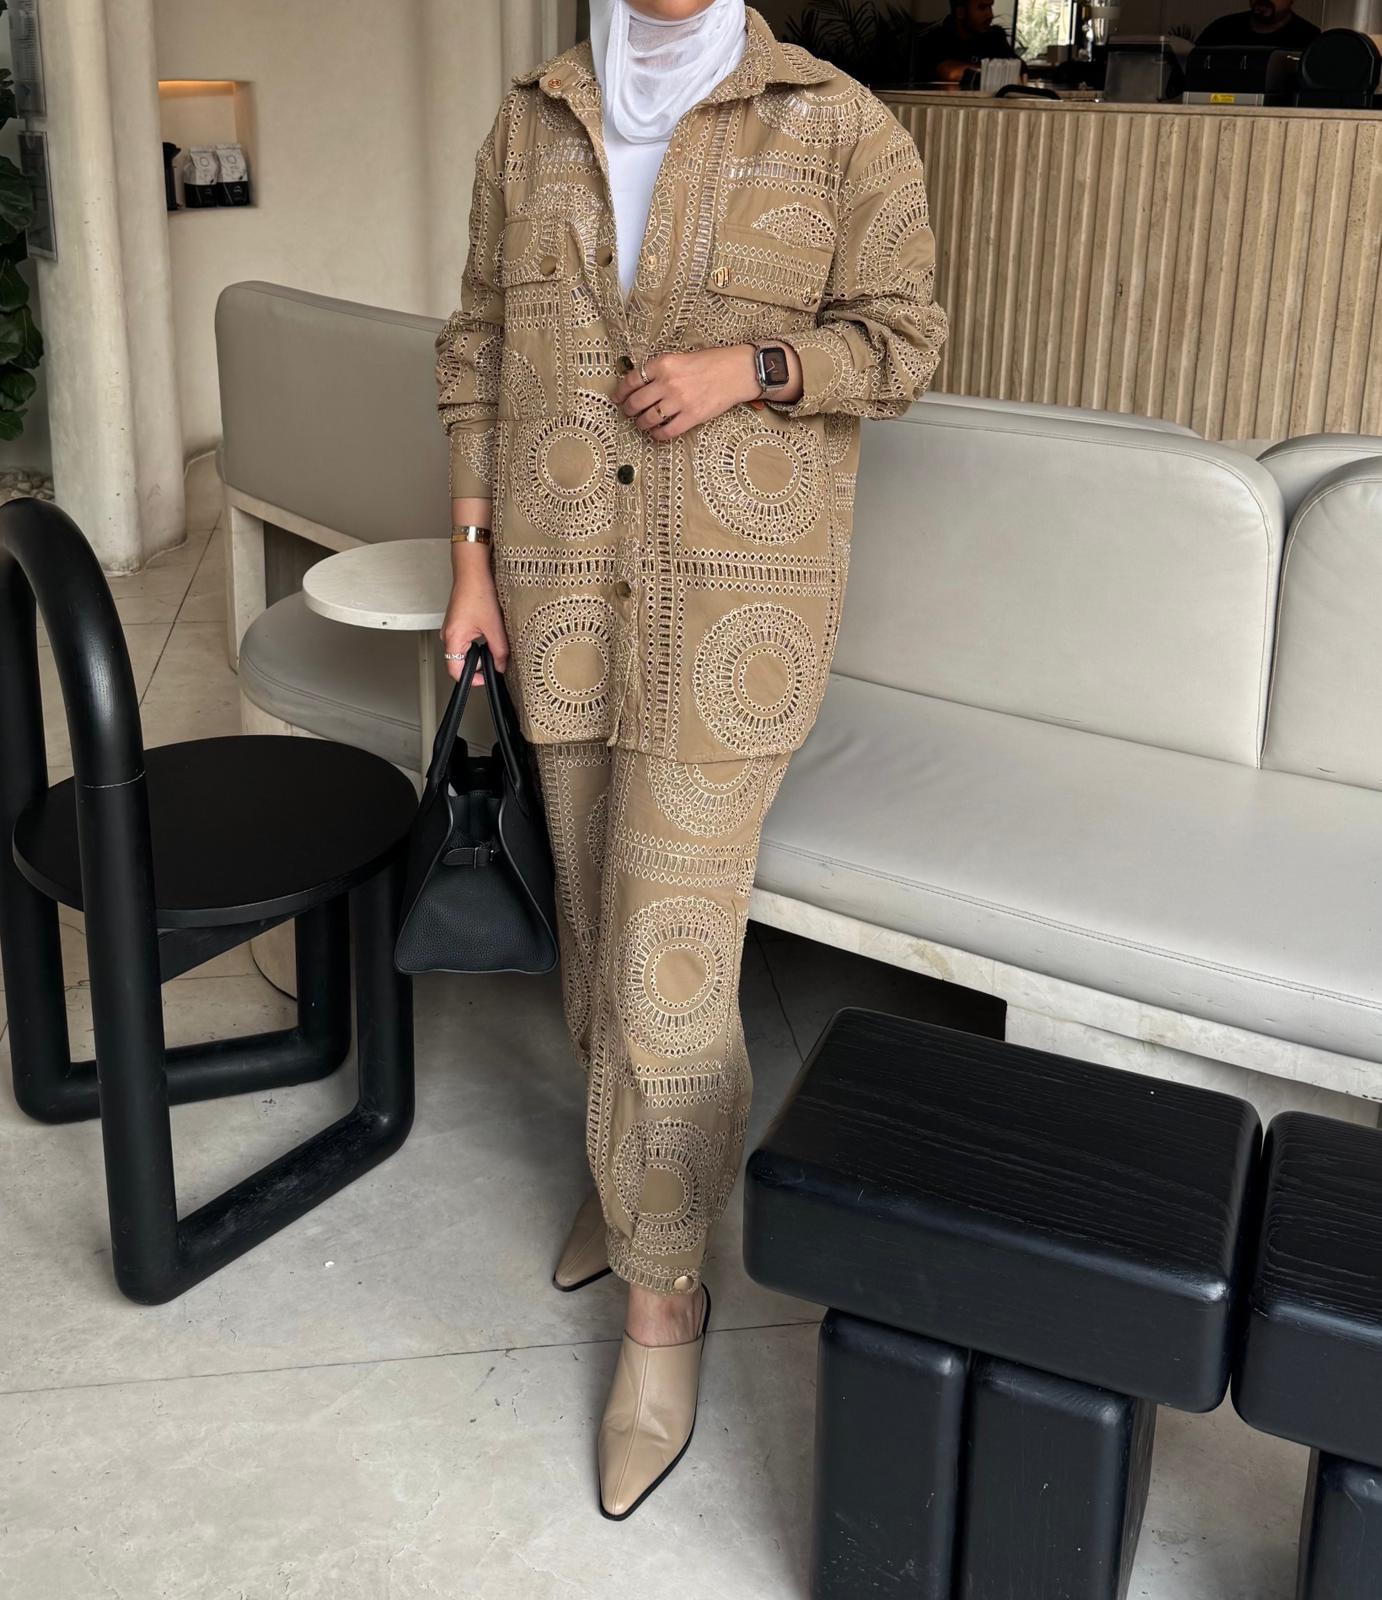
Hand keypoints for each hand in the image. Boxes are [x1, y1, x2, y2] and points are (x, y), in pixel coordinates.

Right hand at [440, 562, 508, 683]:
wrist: (472, 571)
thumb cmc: (477, 592)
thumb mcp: (494, 626)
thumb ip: (499, 651)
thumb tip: (502, 666)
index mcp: (453, 638)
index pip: (456, 671)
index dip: (472, 679)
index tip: (486, 679)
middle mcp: (448, 634)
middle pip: (460, 662)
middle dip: (479, 664)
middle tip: (495, 659)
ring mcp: (451, 628)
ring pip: (464, 650)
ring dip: (479, 651)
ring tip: (492, 640)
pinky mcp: (457, 622)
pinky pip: (465, 639)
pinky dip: (478, 640)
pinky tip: (488, 631)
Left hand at [613, 345, 766, 440]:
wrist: (737, 371)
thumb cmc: (711, 362)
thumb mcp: (680, 358)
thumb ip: (661, 370)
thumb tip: (641, 385)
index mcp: (663, 364)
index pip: (632, 380)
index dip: (620, 391)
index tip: (617, 397)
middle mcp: (668, 383)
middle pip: (636, 402)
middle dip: (628, 410)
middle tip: (628, 412)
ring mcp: (679, 401)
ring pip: (648, 419)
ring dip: (641, 424)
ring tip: (642, 423)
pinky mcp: (692, 417)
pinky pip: (667, 432)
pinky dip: (657, 435)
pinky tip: (657, 433)